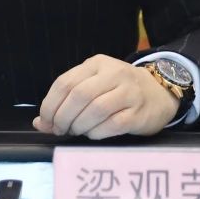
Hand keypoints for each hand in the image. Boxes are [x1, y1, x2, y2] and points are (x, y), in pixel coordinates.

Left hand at [32, 54, 178, 138]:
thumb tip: (40, 123)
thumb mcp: (93, 85)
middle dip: (63, 117)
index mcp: (97, 64)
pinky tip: (92, 134)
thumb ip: (67, 100)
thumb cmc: (119, 90)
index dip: (50, 104)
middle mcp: (113, 74)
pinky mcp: (138, 113)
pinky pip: (112, 125)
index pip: (65, 82)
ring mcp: (128, 93)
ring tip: (75, 131)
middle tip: (59, 129)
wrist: (159, 93)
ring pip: (95, 110)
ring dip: (79, 126)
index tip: (45, 121)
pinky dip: (96, 133)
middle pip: (79, 96)